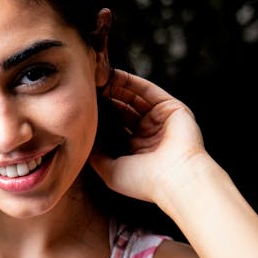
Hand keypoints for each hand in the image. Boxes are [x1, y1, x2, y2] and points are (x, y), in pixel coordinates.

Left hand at [89, 70, 209, 206]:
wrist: (176, 177)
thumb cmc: (143, 181)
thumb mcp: (111, 171)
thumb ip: (96, 156)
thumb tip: (83, 140)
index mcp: (137, 151)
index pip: (115, 128)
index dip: (99, 117)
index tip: (81, 107)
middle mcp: (149, 135)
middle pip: (123, 110)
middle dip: (106, 100)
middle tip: (86, 89)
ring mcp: (160, 120)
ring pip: (134, 98)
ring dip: (115, 88)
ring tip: (96, 80)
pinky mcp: (171, 108)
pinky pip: (148, 90)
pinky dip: (131, 82)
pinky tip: (113, 75)